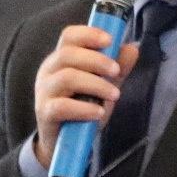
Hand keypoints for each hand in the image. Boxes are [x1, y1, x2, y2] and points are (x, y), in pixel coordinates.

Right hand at [33, 23, 140, 169]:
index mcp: (61, 58)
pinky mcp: (45, 112)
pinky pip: (62, 106)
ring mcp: (44, 91)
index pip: (69, 36)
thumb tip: (132, 48)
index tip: (110, 40)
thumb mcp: (103, 85)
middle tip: (117, 71)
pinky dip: (84, 108)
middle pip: (68, 54)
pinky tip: (99, 112)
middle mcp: (48, 70)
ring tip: (115, 95)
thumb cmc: (82, 107)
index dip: (89, 33)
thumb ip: (116, 68)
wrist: (64, 142)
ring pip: (67, 78)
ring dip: (95, 85)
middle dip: (97, 60)